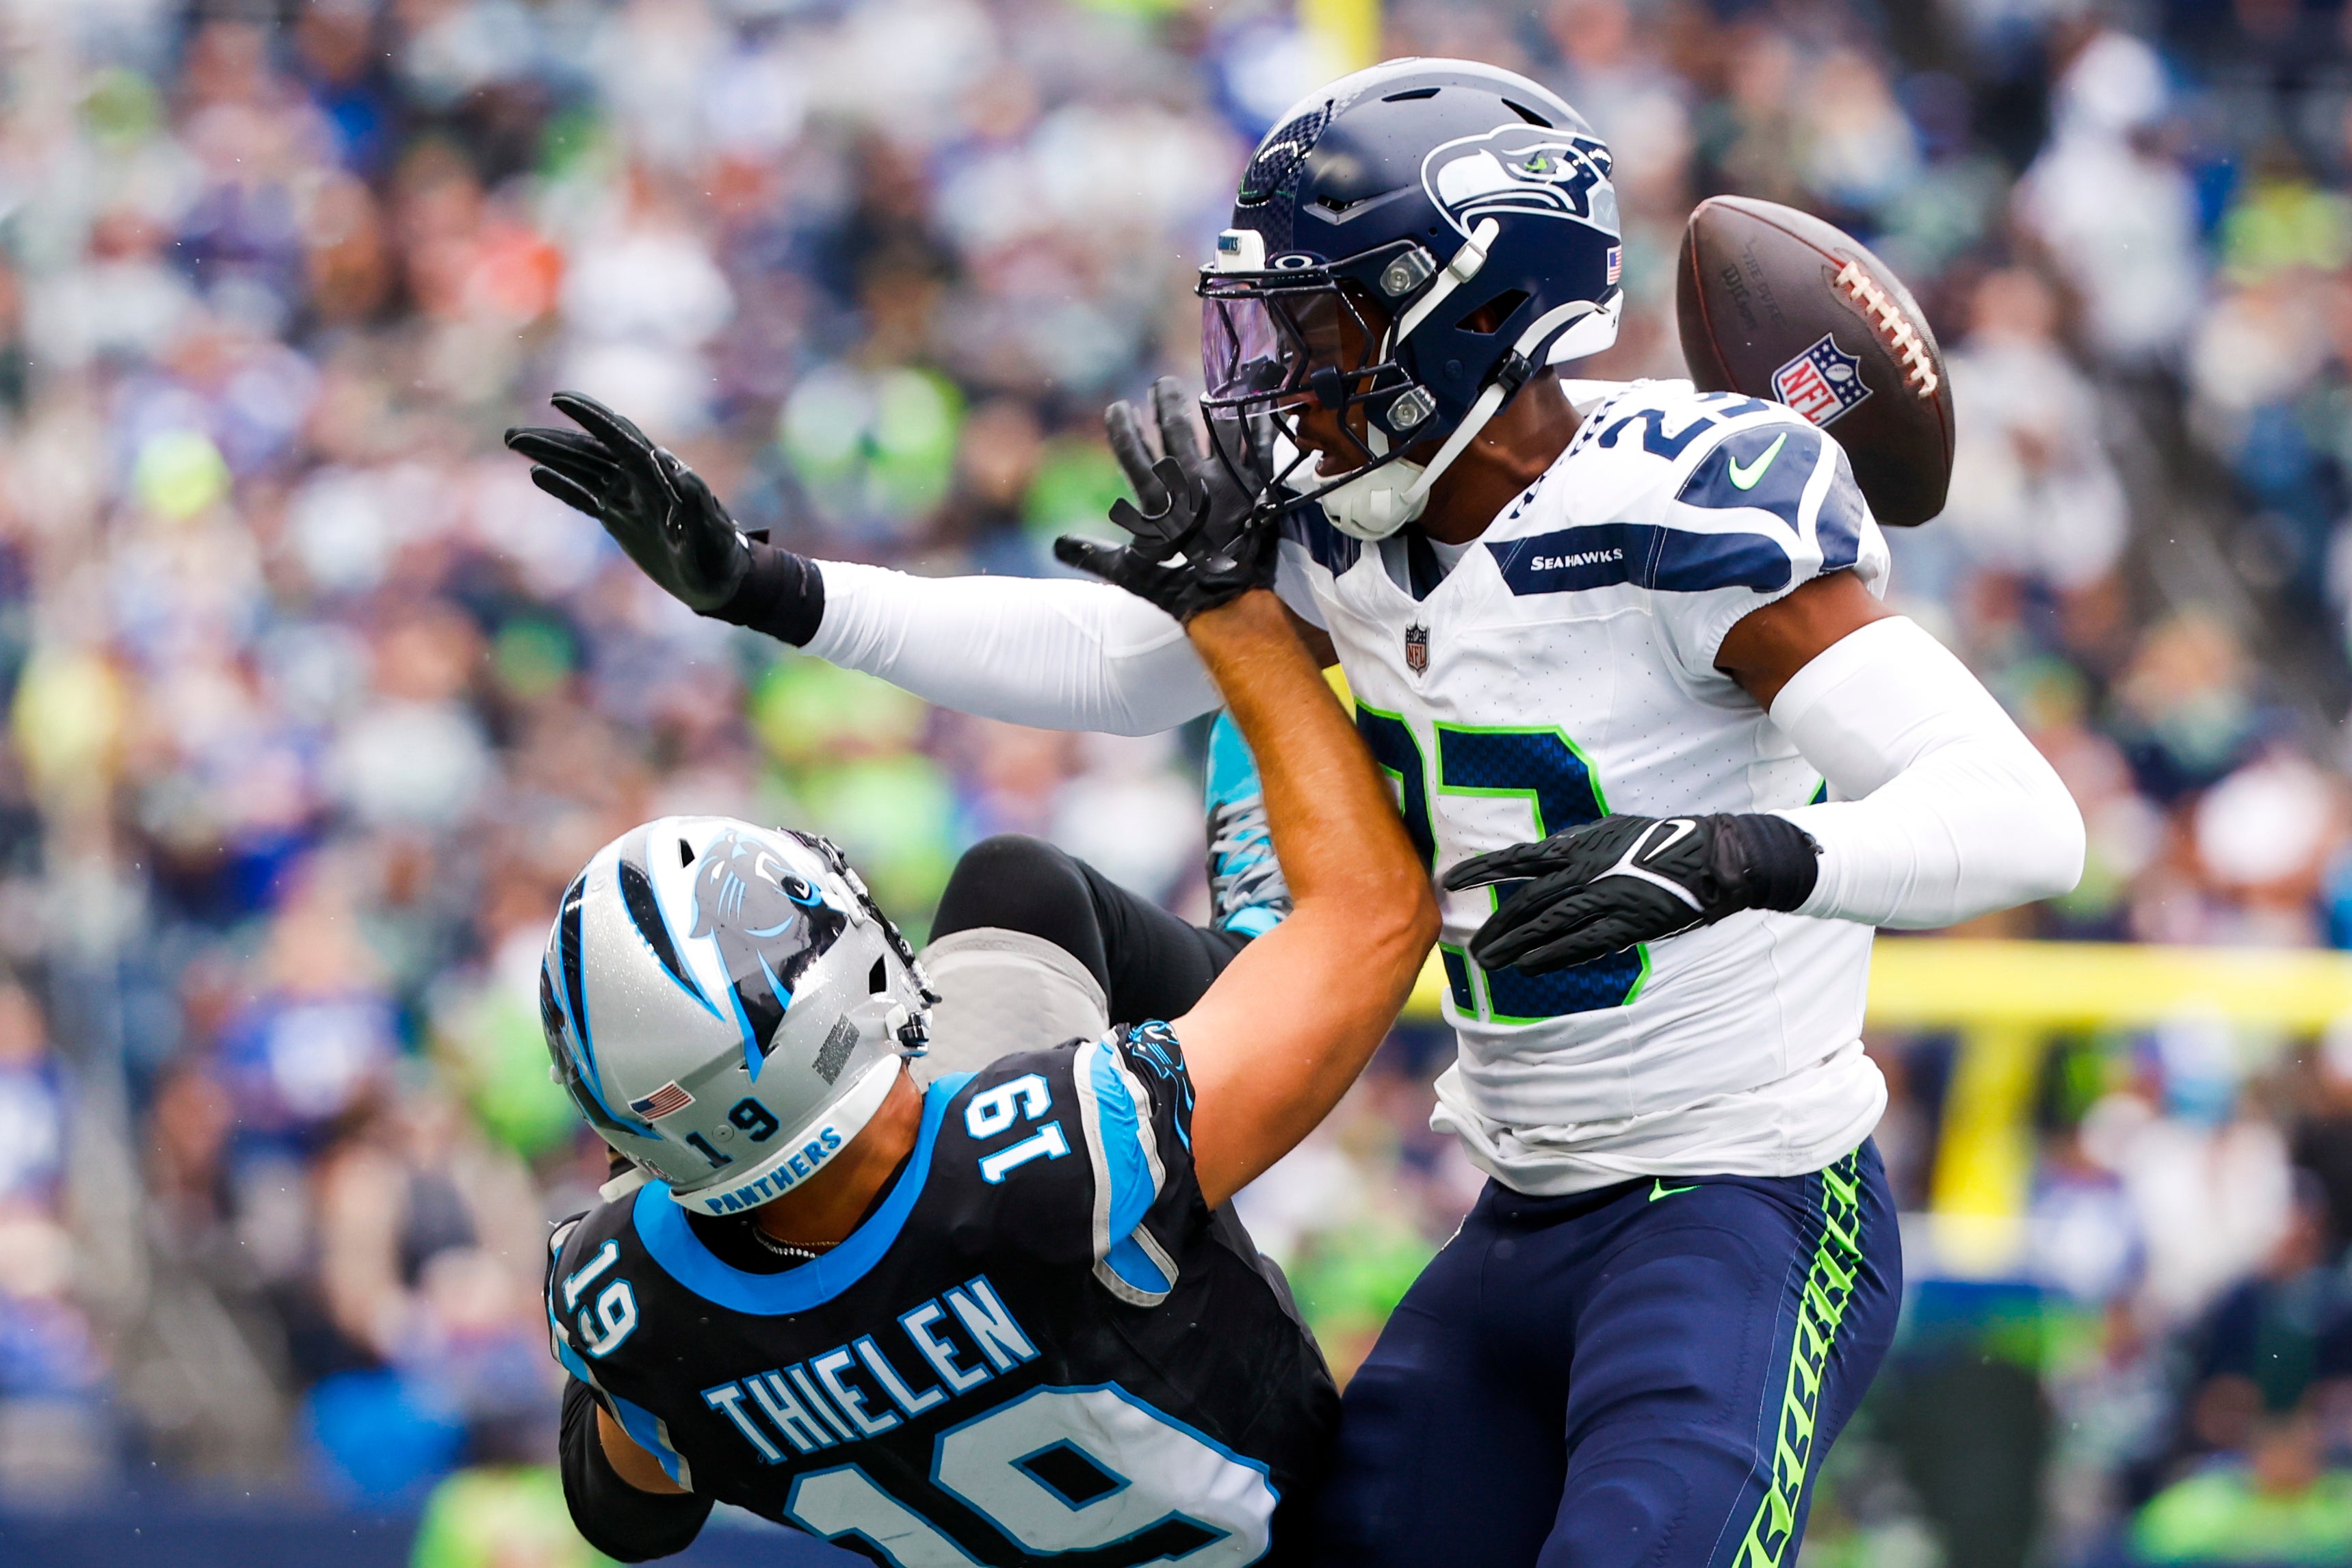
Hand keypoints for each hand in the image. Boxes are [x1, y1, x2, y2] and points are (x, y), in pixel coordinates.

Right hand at [506, 392, 748, 613]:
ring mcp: (628, 498)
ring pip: (583, 469)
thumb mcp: (711, 533)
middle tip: (512, 435)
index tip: (559, 399)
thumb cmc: (720, 557)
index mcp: (660, 477)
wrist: (720, 583)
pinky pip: (585, 498)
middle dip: (554, 440)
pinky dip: (562, 487)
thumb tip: (677, 466)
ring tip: (514, 442)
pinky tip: (536, 474)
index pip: (620, 439)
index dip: (591, 418)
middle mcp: (640, 480)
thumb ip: (695, 502)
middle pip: (591, 451)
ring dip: (550, 456)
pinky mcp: (620, 518)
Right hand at [1054, 377, 1277, 622]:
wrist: (1228, 599)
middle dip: (1165, 403)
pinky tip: (1256, 404)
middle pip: (1174, 429)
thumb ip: (1094, 554)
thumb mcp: (1129, 572)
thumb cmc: (1176, 588)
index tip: (1117, 408)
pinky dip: (1258, 423)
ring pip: (1215, 429)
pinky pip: (1260, 446)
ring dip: (1207, 404)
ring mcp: (1225, 480)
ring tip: (1205, 388)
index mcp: (1156, 498)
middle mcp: (1188, 480)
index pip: (1131, 452)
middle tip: (1162, 385)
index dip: (1122, 428)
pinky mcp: (1256, 485)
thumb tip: (1058, 546)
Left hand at [1444, 813, 1819, 973]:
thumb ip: (1574, 848)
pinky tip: (1528, 967)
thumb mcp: (1610, 832)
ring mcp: (1606, 898)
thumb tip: (1539, 861)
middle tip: (1473, 946)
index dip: (1484, 869)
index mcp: (1580, 845)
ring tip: (1488, 962)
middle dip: (1497, 925)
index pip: (1519, 857)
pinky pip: (1582, 943)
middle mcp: (1586, 871)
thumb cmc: (1660, 843)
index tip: (1452, 880)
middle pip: (1529, 901)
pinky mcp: (1628, 923)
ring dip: (1516, 945)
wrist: (1712, 859)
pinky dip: (1552, 955)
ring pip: (1549, 925)